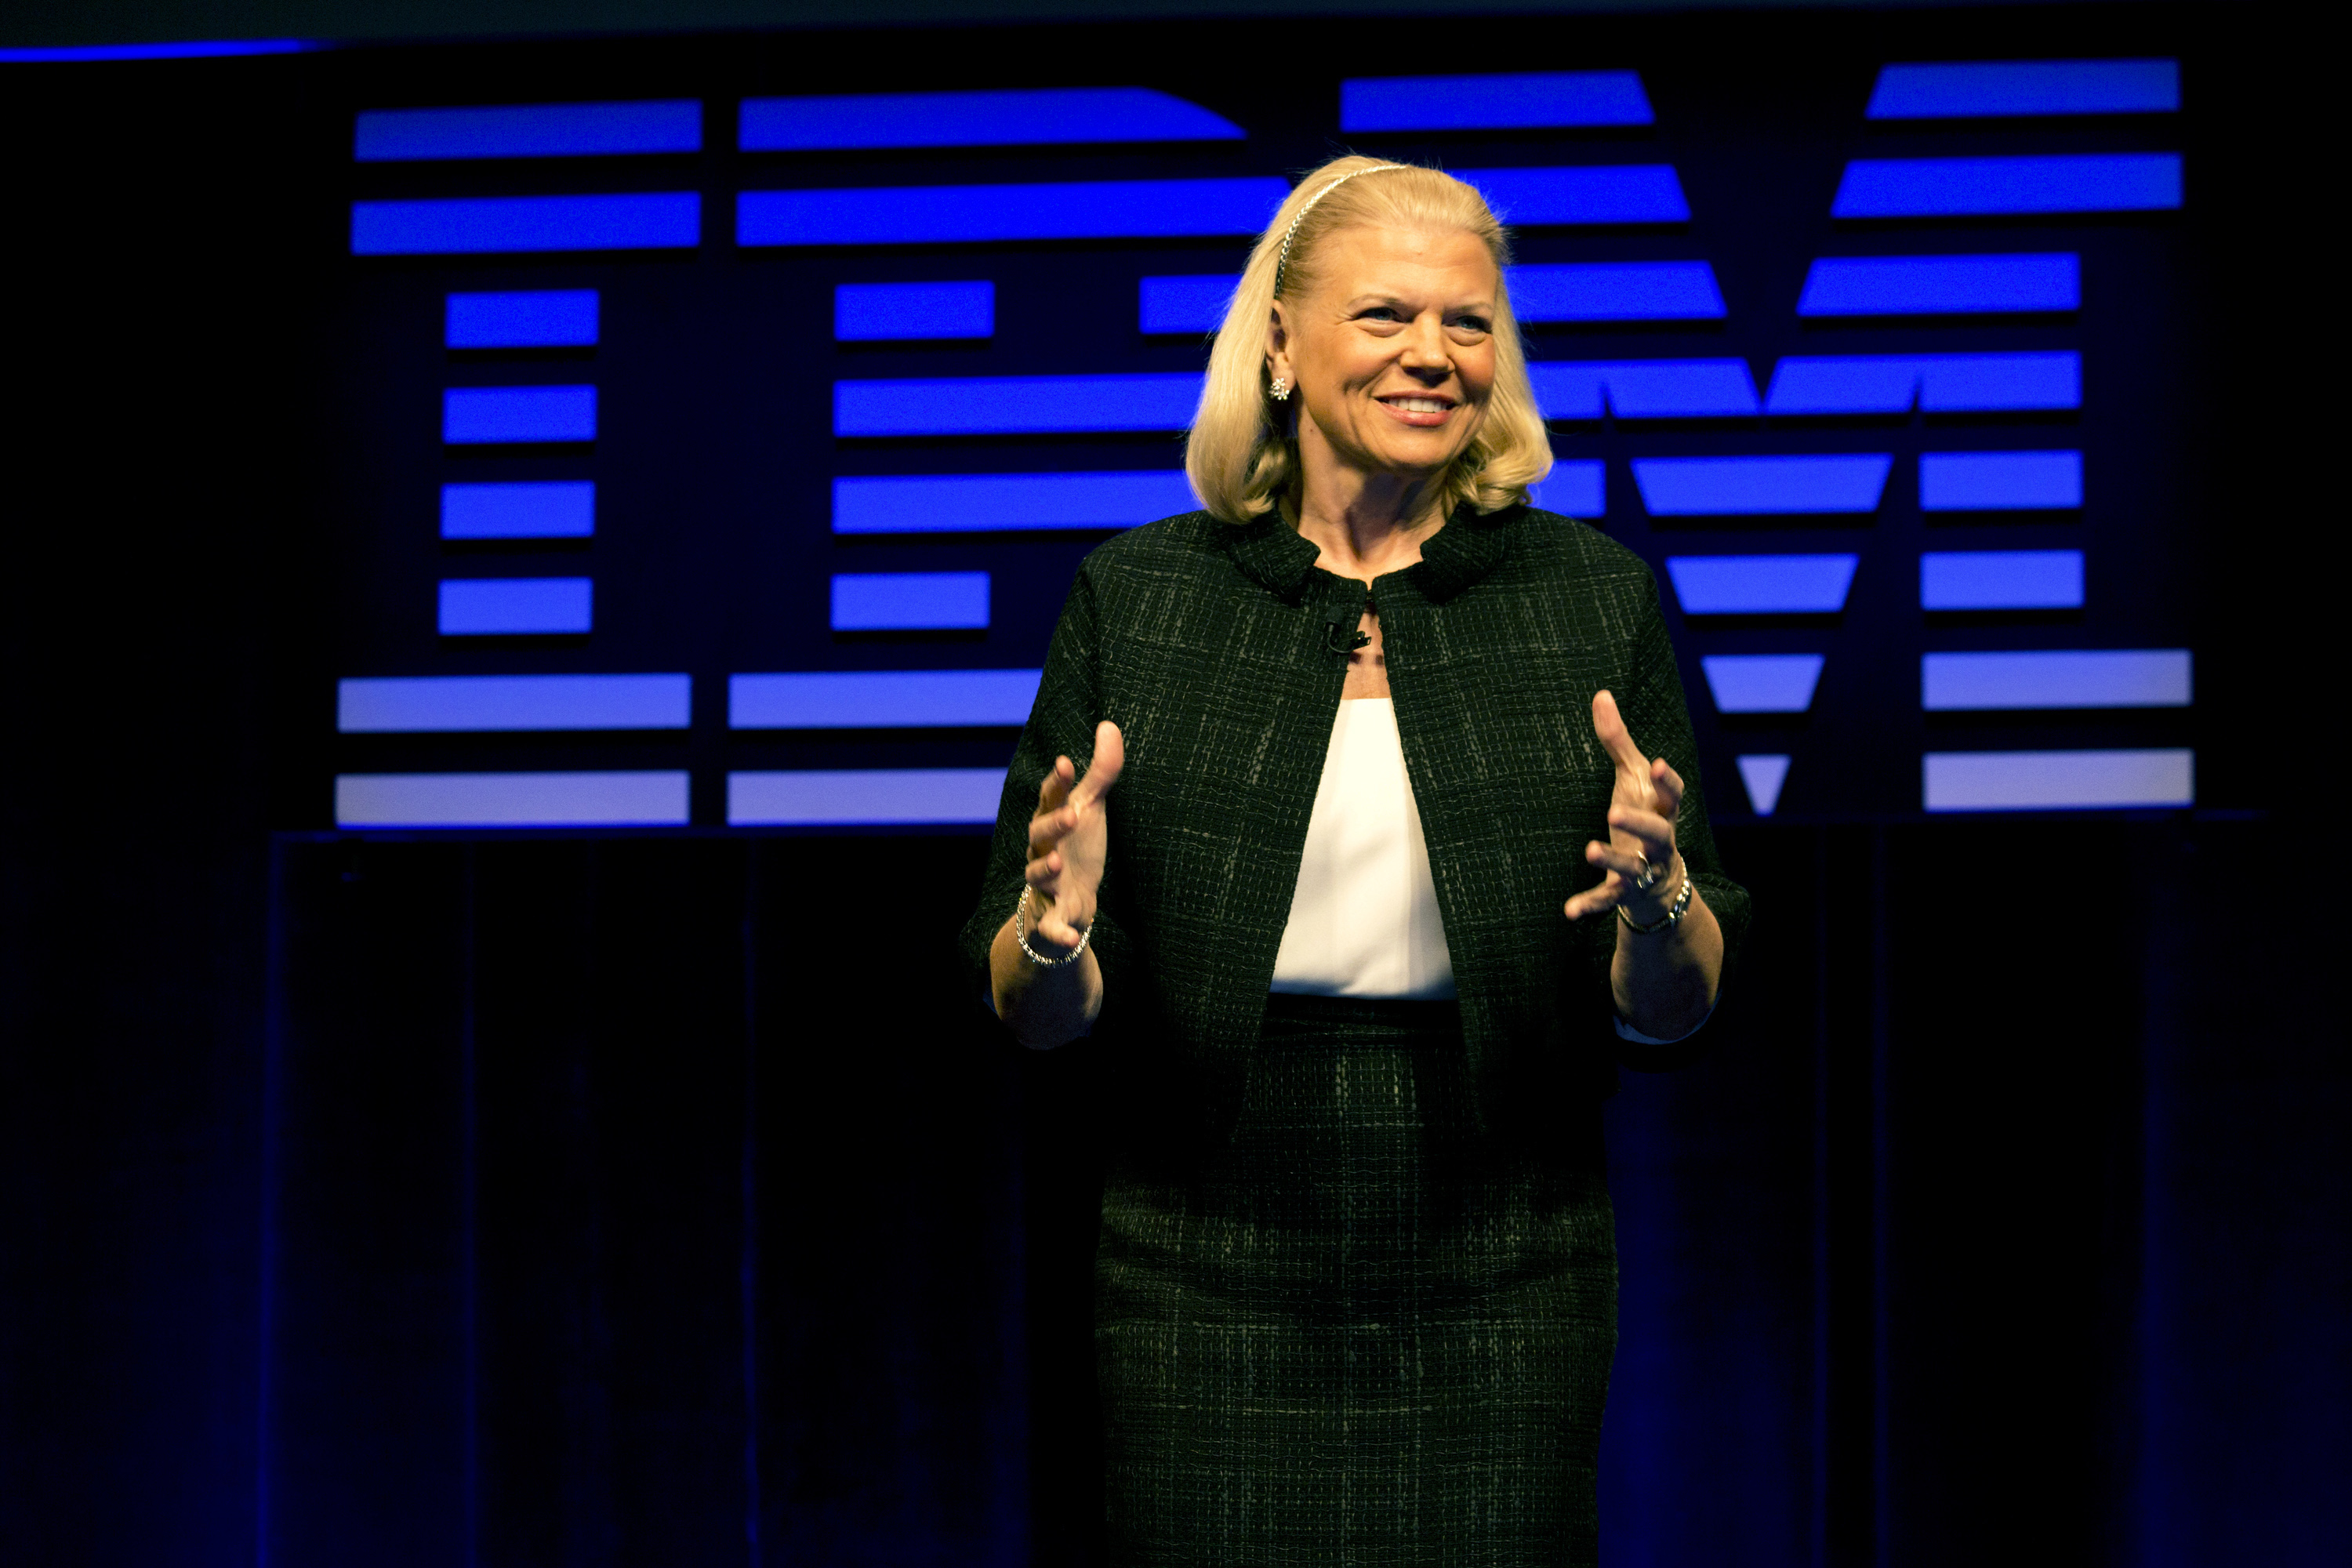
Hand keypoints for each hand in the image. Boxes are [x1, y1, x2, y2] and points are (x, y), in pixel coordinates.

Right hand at [1025, 721, 1124, 948]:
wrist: (1069, 907)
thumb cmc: (1078, 849)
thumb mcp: (1091, 810)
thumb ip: (1101, 772)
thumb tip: (1108, 725)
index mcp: (1053, 823)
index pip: (1050, 799)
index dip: (1056, 783)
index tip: (1066, 763)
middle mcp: (1042, 851)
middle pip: (1039, 834)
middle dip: (1053, 823)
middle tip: (1073, 813)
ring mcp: (1044, 885)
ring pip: (1036, 876)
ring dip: (1044, 869)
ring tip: (1058, 862)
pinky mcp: (1051, 919)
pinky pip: (1049, 926)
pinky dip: (1055, 932)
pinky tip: (1064, 936)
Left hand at [1563, 690, 1685, 922]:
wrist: (1660, 883)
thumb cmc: (1644, 817)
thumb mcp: (1631, 780)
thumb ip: (1617, 742)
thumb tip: (1600, 694)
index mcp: (1661, 811)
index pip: (1672, 796)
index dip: (1666, 781)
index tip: (1655, 763)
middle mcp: (1658, 843)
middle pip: (1659, 834)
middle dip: (1640, 822)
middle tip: (1614, 809)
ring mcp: (1643, 871)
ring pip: (1633, 868)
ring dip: (1612, 859)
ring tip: (1588, 848)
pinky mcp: (1624, 894)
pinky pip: (1608, 901)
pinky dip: (1590, 905)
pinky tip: (1568, 912)